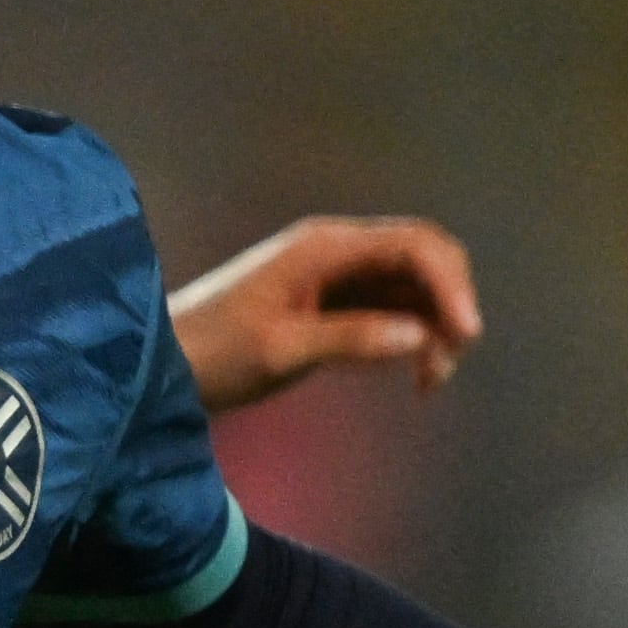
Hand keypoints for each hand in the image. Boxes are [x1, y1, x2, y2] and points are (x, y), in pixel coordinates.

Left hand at [168, 215, 481, 414]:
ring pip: (415, 285)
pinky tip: (416, 374)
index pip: (413, 246)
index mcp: (324, 247)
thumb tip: (418, 335)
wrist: (163, 363)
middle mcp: (337, 250)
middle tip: (449, 362)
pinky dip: (415, 335)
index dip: (450, 284)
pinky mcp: (334, 302)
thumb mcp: (281, 350)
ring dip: (436, 325)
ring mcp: (337, 274)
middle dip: (451, 302)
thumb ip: (351, 339)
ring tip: (430, 381)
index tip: (464, 336)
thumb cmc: (214, 353)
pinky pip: (394, 307)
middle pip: (424, 257)